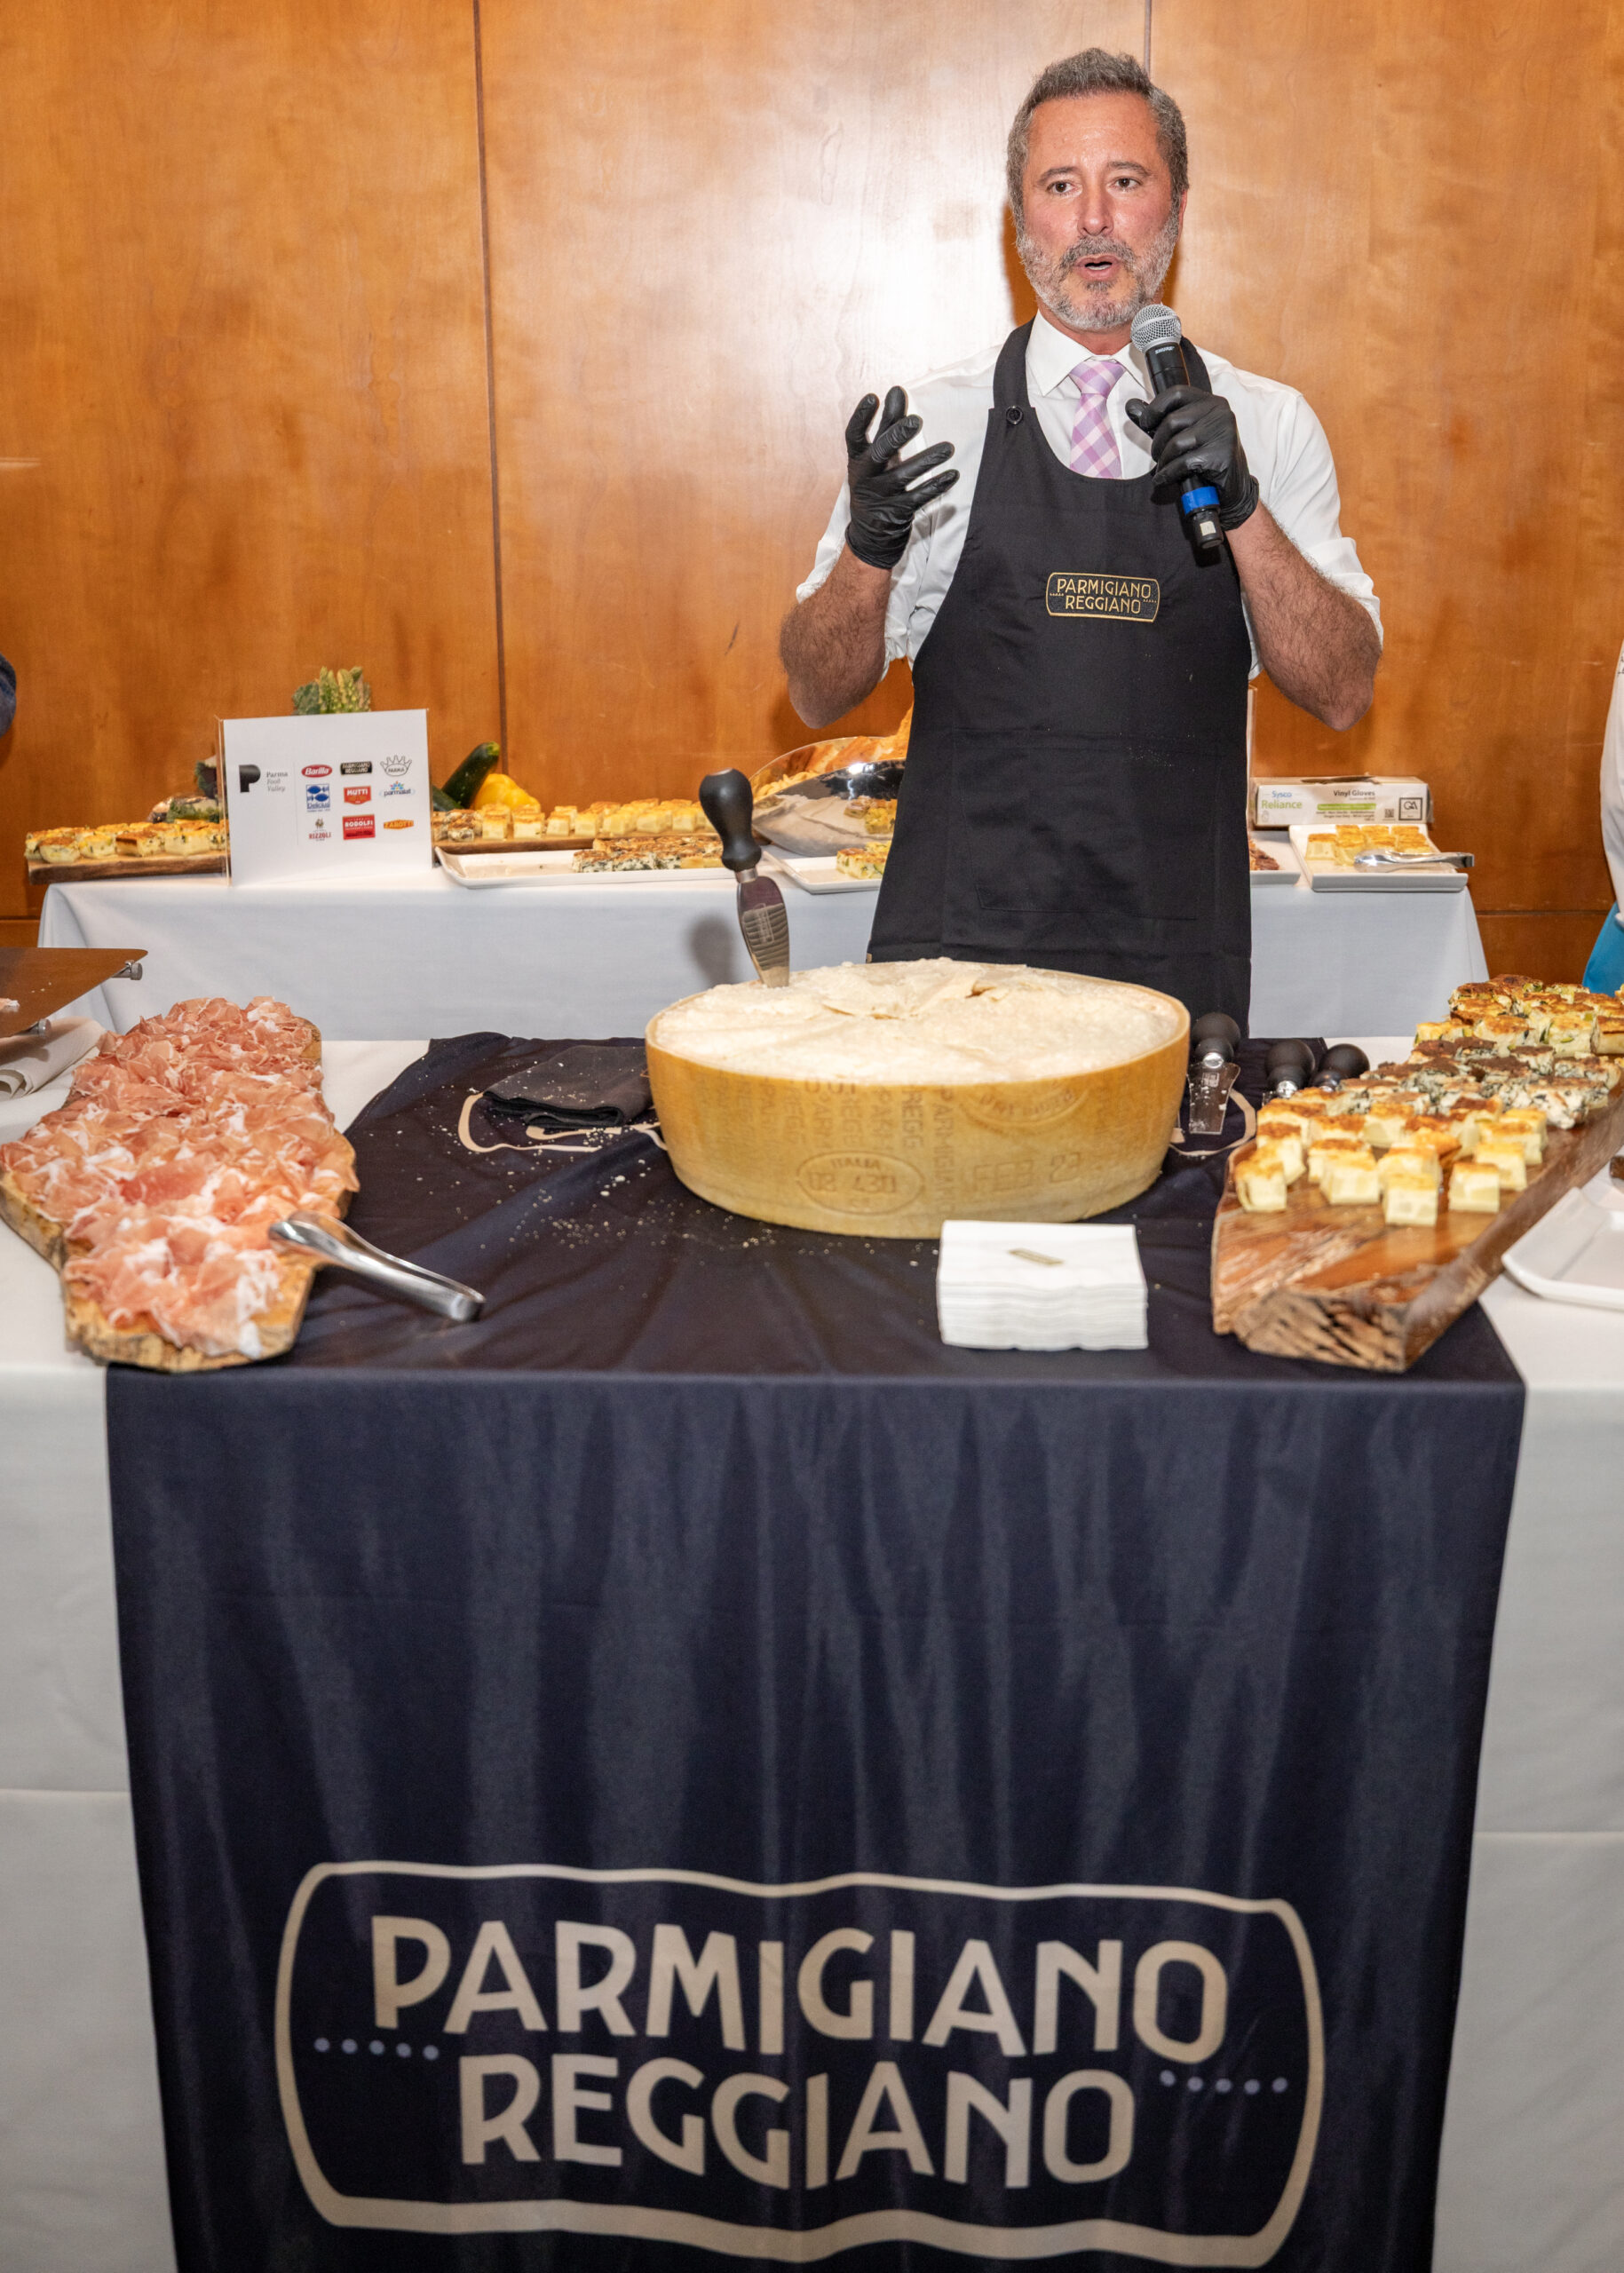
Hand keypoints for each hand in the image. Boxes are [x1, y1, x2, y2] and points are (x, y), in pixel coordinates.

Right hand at [844, 387, 957, 570]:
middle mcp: (865, 477)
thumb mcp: (878, 453)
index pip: (854, 435)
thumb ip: (889, 422)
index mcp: (858, 459)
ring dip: (926, 461)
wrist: (870, 532)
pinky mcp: (897, 512)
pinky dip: (937, 486)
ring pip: (903, 477)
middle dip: (897, 436)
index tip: (873, 396)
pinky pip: (919, 498)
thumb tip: (896, 389)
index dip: (861, 417)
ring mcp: (881, 496)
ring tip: (948, 448)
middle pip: (879, 453)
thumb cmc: (877, 480)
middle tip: (917, 420)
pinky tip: (953, 475)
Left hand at [1126, 385, 1257, 527]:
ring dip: (1163, 460)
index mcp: (1211, 401)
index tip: (1145, 423)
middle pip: (1172, 421)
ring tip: (1162, 469)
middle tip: (1156, 456)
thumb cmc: (1205, 458)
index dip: (1155, 408)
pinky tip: (1163, 480)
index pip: (1177, 393)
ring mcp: (1223, 432)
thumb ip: (1158, 420)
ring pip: (1176, 443)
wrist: (1232, 487)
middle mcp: (1219, 412)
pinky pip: (1183, 463)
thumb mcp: (1183, 434)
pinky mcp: (1222, 454)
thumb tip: (1130, 405)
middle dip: (1157, 442)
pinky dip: (1168, 474)